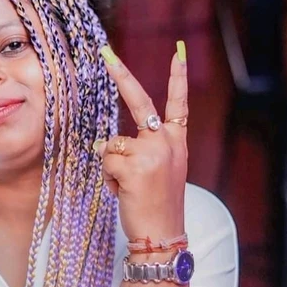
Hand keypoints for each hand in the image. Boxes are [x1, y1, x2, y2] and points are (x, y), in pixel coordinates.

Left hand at [94, 42, 187, 243]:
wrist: (162, 235)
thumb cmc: (158, 206)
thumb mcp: (162, 172)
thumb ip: (146, 150)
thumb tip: (106, 143)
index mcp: (177, 142)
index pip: (179, 104)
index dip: (178, 77)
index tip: (179, 51)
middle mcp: (167, 142)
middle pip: (139, 102)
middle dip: (122, 75)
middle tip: (107, 53)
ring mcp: (151, 152)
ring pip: (112, 145)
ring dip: (111, 168)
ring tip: (128, 187)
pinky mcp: (134, 165)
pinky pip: (106, 161)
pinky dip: (108, 179)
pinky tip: (124, 192)